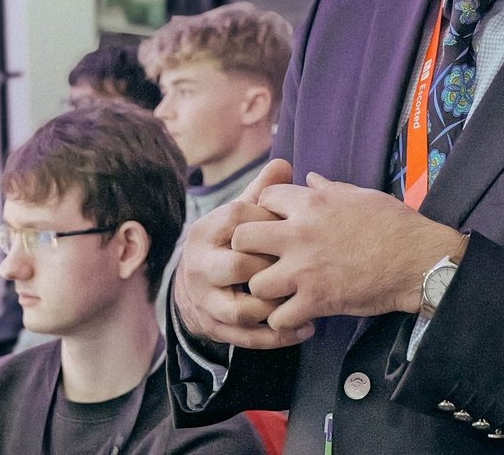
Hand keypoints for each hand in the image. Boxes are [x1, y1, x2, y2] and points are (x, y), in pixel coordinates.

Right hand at [173, 159, 310, 350]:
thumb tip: (284, 164)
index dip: (268, 219)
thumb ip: (261, 193)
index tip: (294, 223)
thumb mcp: (238, 215)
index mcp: (206, 232)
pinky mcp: (216, 328)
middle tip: (304, 264)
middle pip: (236, 267)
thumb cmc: (228, 242)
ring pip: (241, 310)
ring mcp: (206, 301)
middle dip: (271, 266)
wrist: (194, 283)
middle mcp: (200, 268)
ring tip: (308, 302)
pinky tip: (305, 329)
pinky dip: (277, 337)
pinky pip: (247, 338)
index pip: (236, 219)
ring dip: (277, 307)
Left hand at [235, 172, 464, 338]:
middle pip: (242, 239)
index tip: (273, 223)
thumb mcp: (361, 196)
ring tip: (278, 292)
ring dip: (265, 289)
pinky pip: (279, 318)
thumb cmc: (395, 224)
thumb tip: (309, 178)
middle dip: (247, 249)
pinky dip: (284, 320)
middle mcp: (300, 234)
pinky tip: (296, 314)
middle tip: (262, 259)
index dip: (265, 210)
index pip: (263, 199)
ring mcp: (305, 270)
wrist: (417, 260)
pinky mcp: (316, 300)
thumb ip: (328, 189)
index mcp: (312, 204)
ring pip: (255, 283)